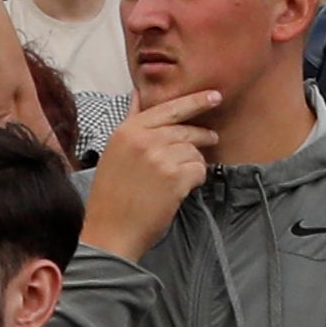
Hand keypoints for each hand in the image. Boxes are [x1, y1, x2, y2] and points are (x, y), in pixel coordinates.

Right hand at [89, 83, 221, 257]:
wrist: (111, 232)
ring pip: (194, 151)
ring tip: (180, 177)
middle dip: (202, 134)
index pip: (168, 107)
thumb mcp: (114, 151)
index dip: (195, 101)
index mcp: (127, 131)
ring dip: (193, 163)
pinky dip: (196, 179)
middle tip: (213, 137)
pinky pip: (199, 170)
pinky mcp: (174, 179)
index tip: (214, 96)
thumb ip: (130, 120)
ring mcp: (160, 158)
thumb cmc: (112, 196)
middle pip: (185, 129)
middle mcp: (143, 140)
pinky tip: (183, 189)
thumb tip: (137, 93)